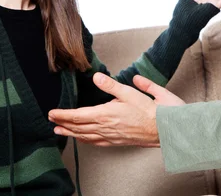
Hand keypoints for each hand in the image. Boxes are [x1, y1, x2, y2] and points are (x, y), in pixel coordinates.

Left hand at [48, 73, 184, 146]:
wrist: (169, 130)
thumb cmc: (154, 111)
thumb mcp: (131, 92)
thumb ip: (111, 85)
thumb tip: (95, 77)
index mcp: (107, 114)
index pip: (78, 115)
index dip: (63, 114)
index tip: (52, 112)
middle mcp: (107, 128)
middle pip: (79, 127)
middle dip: (63, 124)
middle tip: (51, 121)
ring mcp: (113, 137)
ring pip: (86, 136)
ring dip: (72, 134)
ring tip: (60, 131)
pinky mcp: (120, 141)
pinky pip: (98, 143)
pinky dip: (87, 141)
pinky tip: (84, 139)